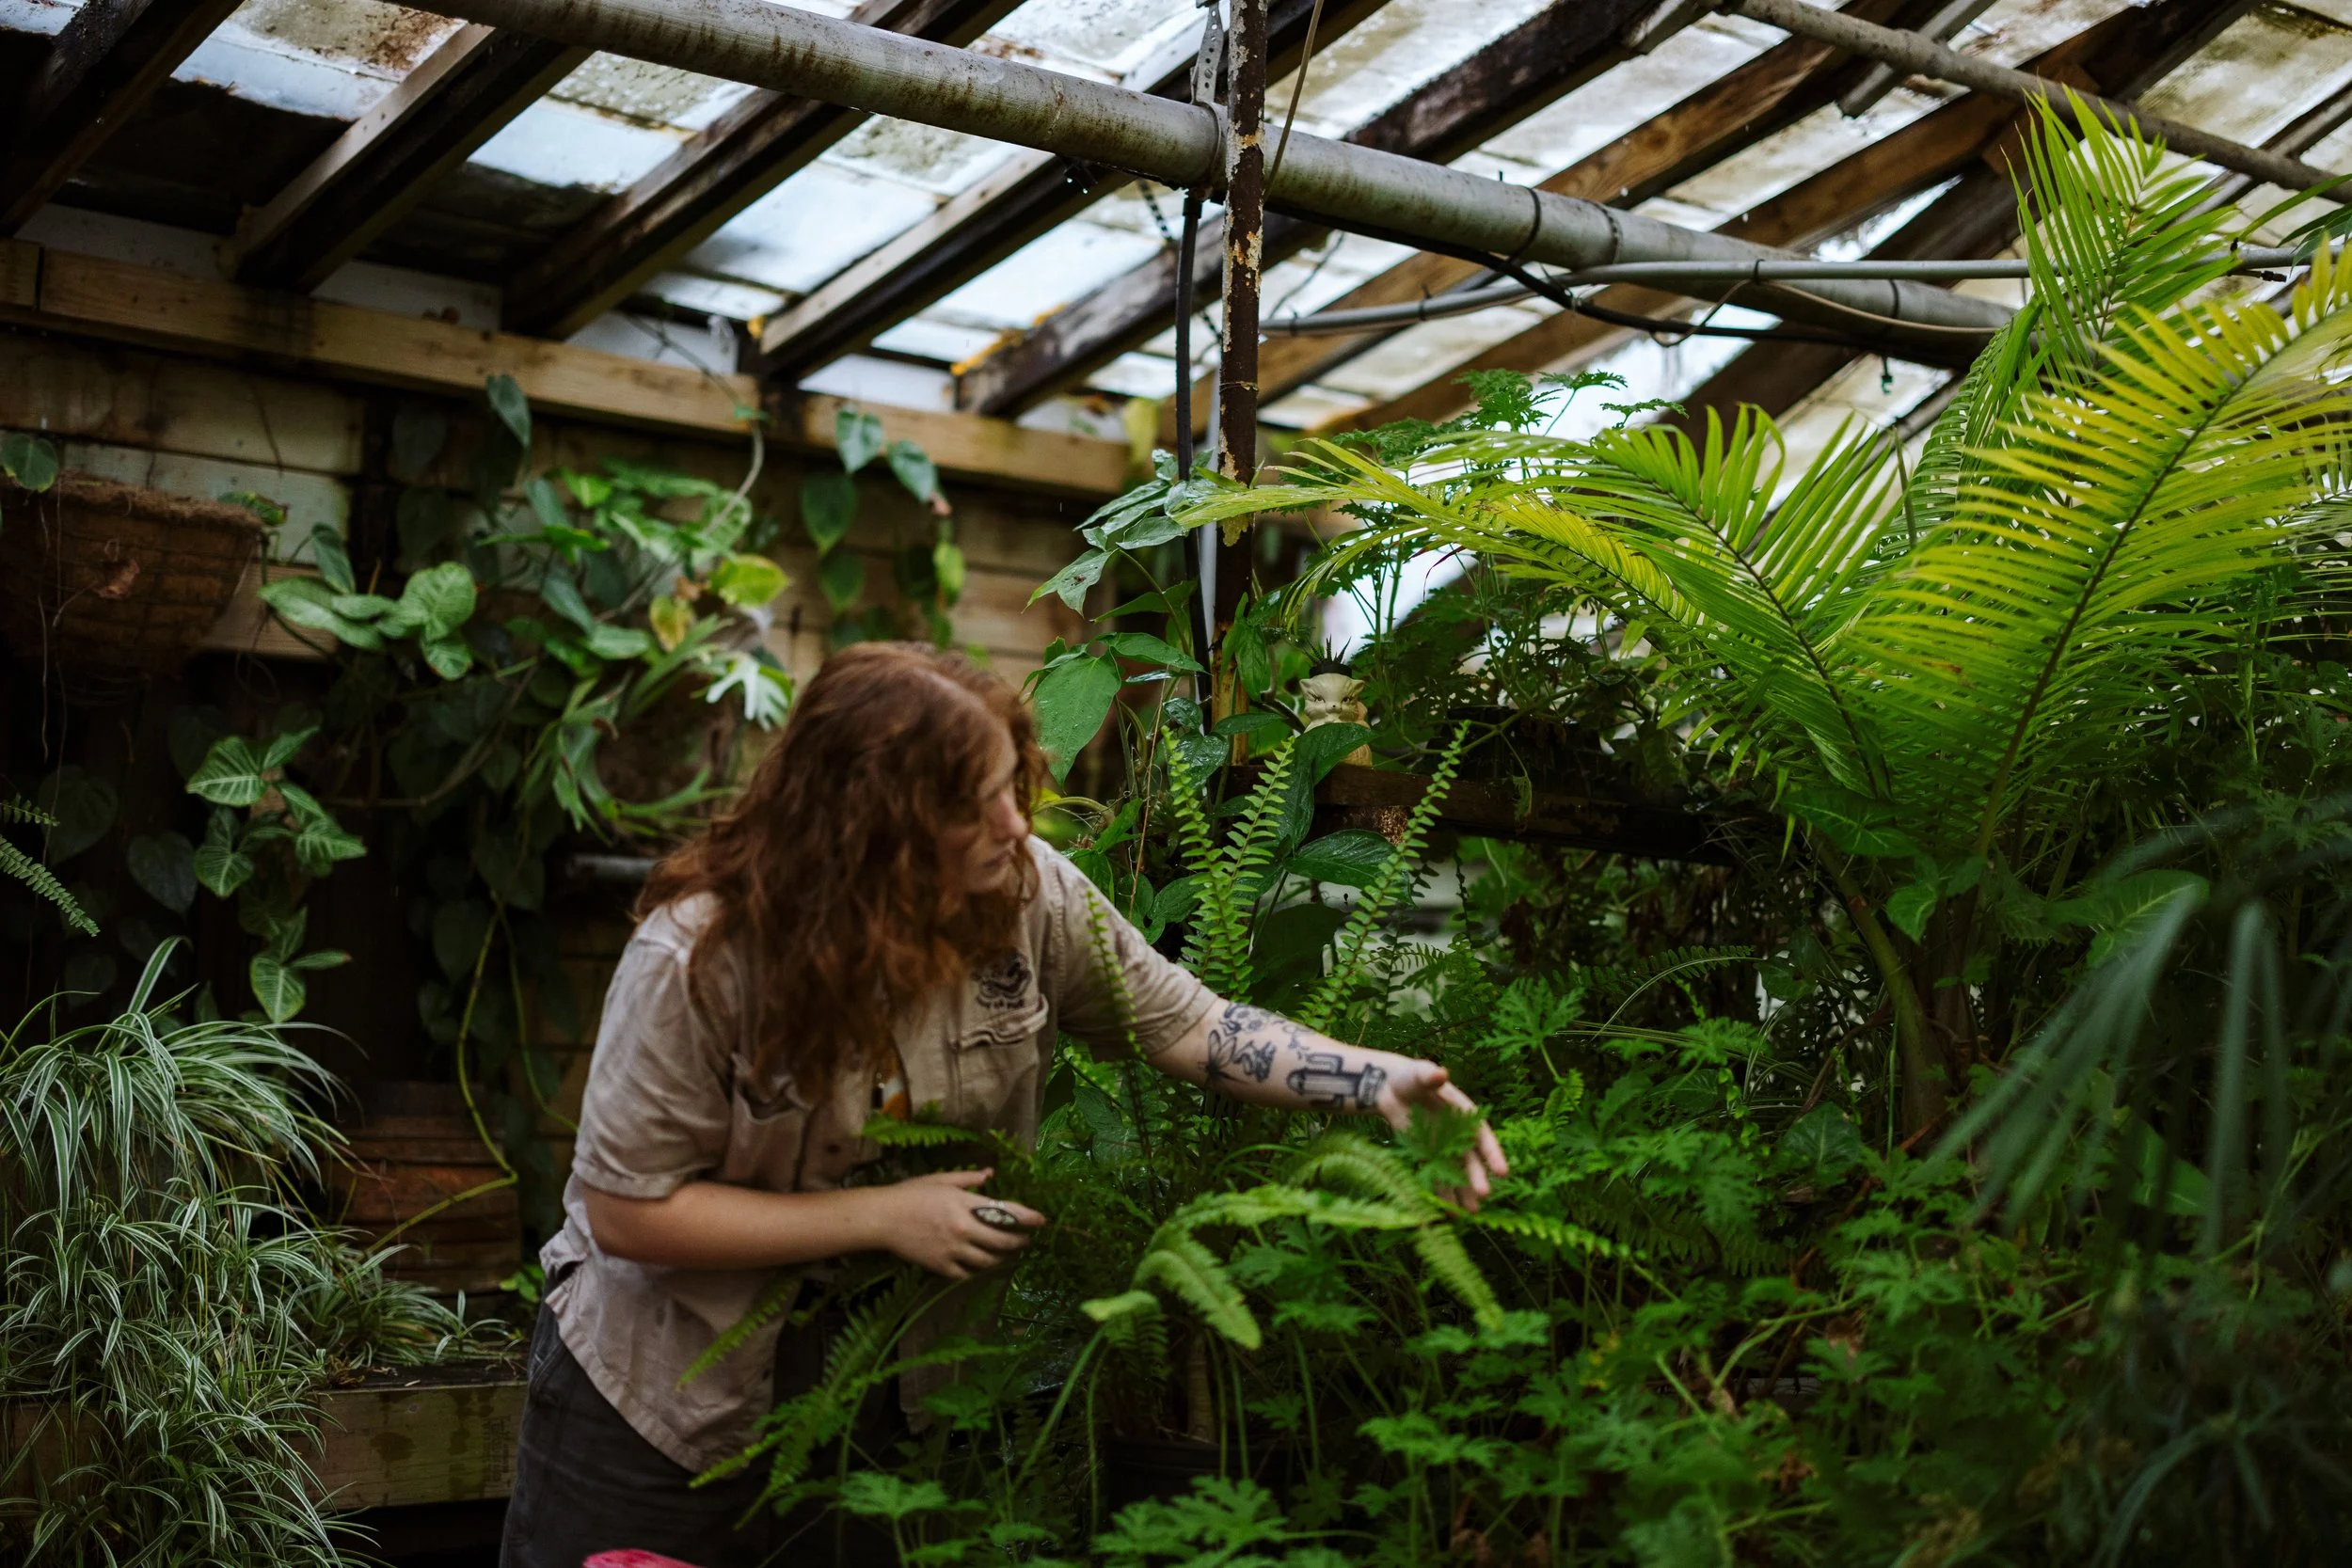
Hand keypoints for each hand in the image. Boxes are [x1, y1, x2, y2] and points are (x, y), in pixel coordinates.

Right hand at [876, 1168, 1046, 1280]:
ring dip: (1001, 1258)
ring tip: (1006, 1254)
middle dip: (1019, 1242)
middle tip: (1026, 1240)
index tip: (1042, 1221)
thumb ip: (969, 1179)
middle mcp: (963, 1228)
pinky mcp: (940, 1266)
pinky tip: (980, 1265)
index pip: (1006, 1212)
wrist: (882, 1218)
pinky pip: (966, 1274)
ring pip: (988, 1261)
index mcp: (965, 1203)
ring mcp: (952, 1249)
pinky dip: (976, 1270)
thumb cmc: (911, 1194)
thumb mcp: (941, 1180)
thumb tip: (990, 1175)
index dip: (1028, 1218)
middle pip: (1002, 1242)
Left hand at [1376, 1061, 1508, 1211]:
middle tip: (1483, 1196)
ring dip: (1463, 1192)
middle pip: (1470, 1159)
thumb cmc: (1411, 1078)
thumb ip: (1429, 1075)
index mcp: (1464, 1114)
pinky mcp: (1427, 1155)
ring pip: (1456, 1173)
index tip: (1502, 1172)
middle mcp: (1458, 1134)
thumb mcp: (1419, 1074)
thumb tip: (1440, 1073)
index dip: (1492, 1154)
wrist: (1391, 1088)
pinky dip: (1441, 1192)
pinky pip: (1437, 1176)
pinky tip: (1447, 1211)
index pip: (1482, 1136)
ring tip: (1469, 1214)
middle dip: (1477, 1177)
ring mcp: (1443, 1147)